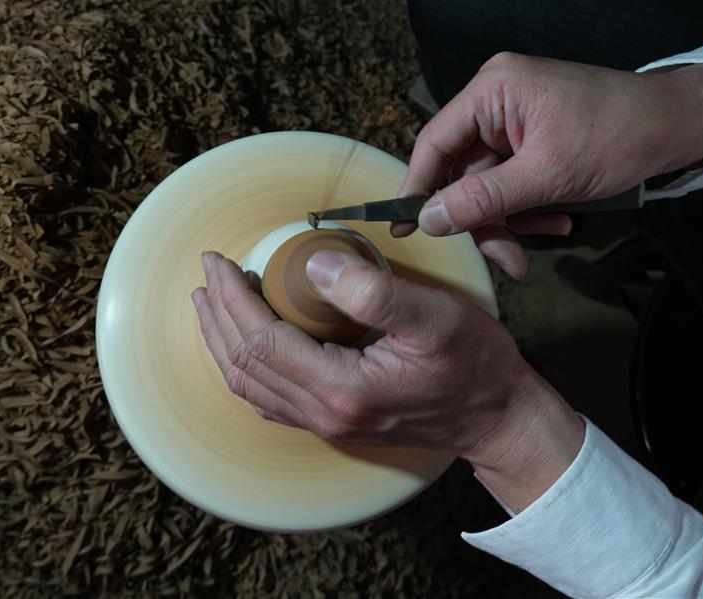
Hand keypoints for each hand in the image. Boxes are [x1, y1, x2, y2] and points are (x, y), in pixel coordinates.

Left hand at [192, 250, 584, 510]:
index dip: (233, 298)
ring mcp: (327, 424)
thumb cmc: (474, 366)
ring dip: (222, 343)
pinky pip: (270, 399)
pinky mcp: (333, 422)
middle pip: (246, 364)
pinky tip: (243, 347)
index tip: (219, 262)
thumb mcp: (435, 318)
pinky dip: (246, 368)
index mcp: (342, 389)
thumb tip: (313, 266)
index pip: (263, 340)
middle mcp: (325, 414)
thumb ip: (374, 292)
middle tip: (207, 274)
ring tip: (209, 305)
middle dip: (217, 315)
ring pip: (250, 386)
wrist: (495, 418)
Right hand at [394, 55, 702, 277]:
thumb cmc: (617, 137)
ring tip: (544, 240)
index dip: (417, 188)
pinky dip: (527, 208)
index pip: (435, 143)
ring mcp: (512, 121)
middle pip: (461, 171)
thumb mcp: (547, 176)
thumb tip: (429, 220)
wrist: (678, 126)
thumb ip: (483, 199)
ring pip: (487, 185)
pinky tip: (556, 224)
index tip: (403, 229)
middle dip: (483, 219)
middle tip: (503, 258)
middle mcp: (495, 101)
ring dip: (510, 220)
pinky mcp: (530, 140)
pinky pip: (510, 182)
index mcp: (492, 91)